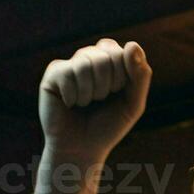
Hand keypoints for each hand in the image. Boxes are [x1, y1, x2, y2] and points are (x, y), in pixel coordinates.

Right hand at [39, 39, 151, 161]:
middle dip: (108, 84)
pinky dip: (75, 95)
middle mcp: (90, 59)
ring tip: (86, 103)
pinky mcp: (53, 74)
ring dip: (92, 92)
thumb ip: (140, 75)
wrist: (81, 148)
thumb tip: (133, 45)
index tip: (117, 94)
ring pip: (86, 62)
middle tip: (101, 100)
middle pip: (105, 54)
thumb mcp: (133, 104)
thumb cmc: (108, 126)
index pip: (121, 52)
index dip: (123, 76)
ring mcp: (71, 64)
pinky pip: (68, 73)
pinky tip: (70, 104)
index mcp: (111, 62)